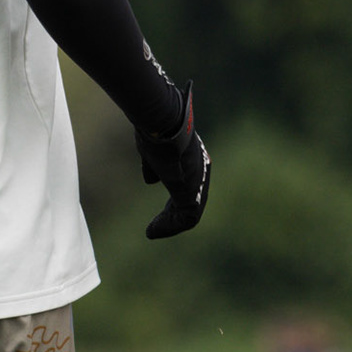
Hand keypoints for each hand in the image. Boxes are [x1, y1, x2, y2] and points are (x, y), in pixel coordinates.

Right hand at [136, 82, 209, 239]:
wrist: (160, 119)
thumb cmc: (154, 129)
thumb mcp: (152, 150)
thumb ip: (154, 167)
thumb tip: (151, 180)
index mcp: (192, 161)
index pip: (186, 188)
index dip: (172, 205)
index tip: (157, 216)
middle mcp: (199, 171)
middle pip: (189, 202)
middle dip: (171, 217)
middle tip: (154, 229)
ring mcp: (197, 181)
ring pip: (189, 212)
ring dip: (170, 225)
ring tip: (153, 231)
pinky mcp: (190, 189)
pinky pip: (187, 216)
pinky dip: (170, 226)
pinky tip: (153, 229)